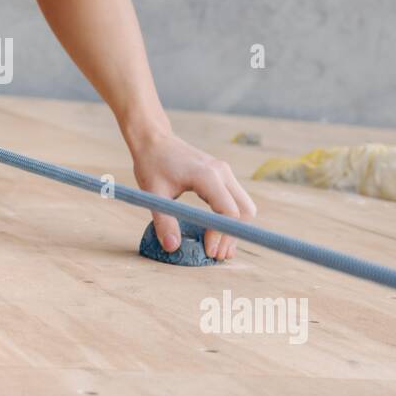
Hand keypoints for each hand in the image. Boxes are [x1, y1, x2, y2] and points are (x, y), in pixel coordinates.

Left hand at [131, 132, 257, 259]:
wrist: (155, 140)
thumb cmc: (152, 164)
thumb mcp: (154, 195)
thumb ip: (164, 221)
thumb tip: (172, 247)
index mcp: (207, 176)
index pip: (228, 212)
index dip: (222, 235)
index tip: (208, 251)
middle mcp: (222, 173)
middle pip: (244, 211)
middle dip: (233, 236)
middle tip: (216, 255)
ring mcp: (225, 173)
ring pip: (244, 206)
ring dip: (234, 228)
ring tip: (218, 249)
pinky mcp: (222, 176)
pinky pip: (235, 201)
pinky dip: (231, 219)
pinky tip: (216, 232)